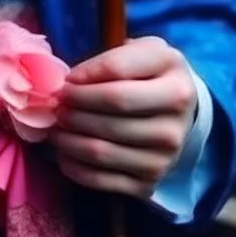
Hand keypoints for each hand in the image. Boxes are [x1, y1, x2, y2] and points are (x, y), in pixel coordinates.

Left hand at [50, 36, 197, 199]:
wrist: (179, 119)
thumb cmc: (151, 77)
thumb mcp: (143, 53)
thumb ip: (112, 57)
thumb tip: (72, 80)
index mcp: (175, 80)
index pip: (118, 70)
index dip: (85, 73)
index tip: (66, 78)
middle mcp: (175, 122)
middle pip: (111, 108)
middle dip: (75, 104)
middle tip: (56, 103)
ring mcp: (164, 158)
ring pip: (101, 148)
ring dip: (68, 137)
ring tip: (55, 126)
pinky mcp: (148, 184)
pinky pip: (101, 179)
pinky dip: (74, 165)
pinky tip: (64, 152)